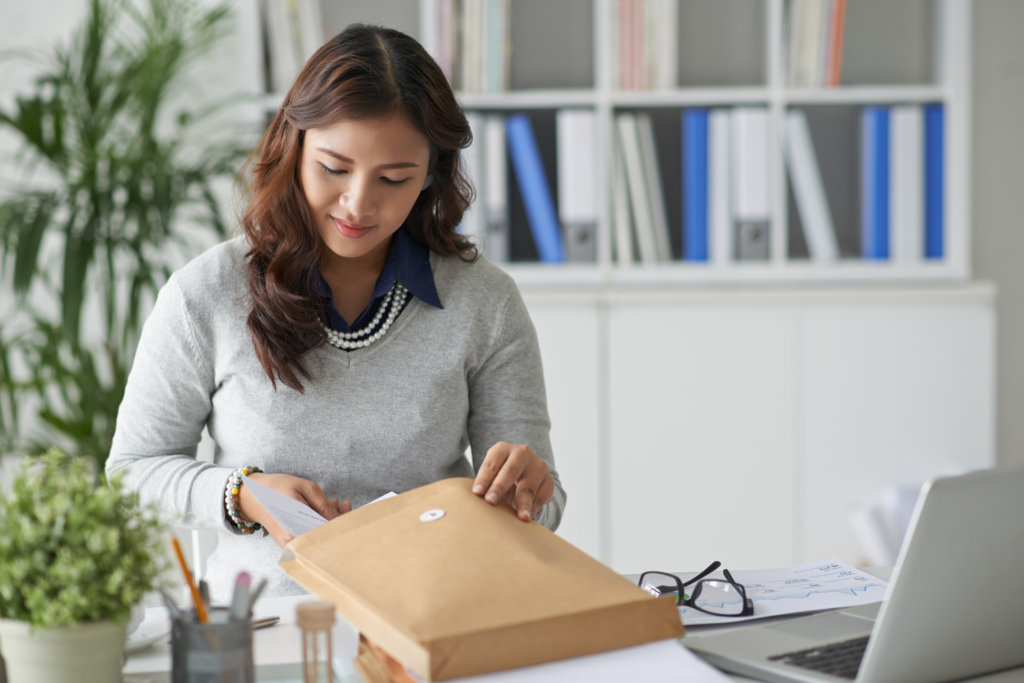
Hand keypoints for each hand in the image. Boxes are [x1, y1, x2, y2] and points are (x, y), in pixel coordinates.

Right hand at [237, 472, 351, 547]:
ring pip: (318, 536)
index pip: (327, 529)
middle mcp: (292, 541)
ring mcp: (290, 544)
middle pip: (325, 535)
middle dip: (339, 519)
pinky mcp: (289, 543)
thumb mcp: (305, 488)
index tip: (348, 506)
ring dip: (330, 520)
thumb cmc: (277, 487)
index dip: (342, 519)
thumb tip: (341, 519)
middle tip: (344, 503)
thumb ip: (324, 505)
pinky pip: (309, 535)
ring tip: (334, 502)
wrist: (251, 495)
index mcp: (296, 526)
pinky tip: (322, 510)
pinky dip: (319, 523)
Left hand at [472, 442, 553, 521]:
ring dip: (523, 503)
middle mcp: (522, 453)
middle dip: (499, 487)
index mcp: (503, 449)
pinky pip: (541, 496)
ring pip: (528, 486)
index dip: (484, 478)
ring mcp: (538, 466)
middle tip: (490, 502)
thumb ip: (483, 484)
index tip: (477, 493)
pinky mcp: (548, 481)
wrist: (526, 475)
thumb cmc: (500, 476)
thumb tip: (469, 502)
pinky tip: (528, 516)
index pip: (492, 463)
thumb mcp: (491, 474)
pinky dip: (534, 508)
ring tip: (520, 517)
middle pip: (510, 470)